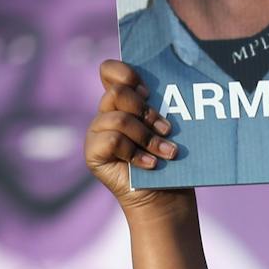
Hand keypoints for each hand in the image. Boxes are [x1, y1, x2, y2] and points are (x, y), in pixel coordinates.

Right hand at [85, 59, 193, 217]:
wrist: (166, 198)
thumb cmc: (171, 162)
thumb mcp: (168, 129)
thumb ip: (162, 106)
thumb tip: (174, 87)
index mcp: (123, 102)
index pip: (110, 71)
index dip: (126, 73)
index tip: (149, 91)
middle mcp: (107, 113)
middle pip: (117, 93)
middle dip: (147, 111)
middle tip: (168, 130)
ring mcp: (97, 132)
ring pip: (119, 119)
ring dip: (148, 137)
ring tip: (168, 153)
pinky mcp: (93, 153)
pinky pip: (112, 140)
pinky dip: (135, 152)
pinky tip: (150, 164)